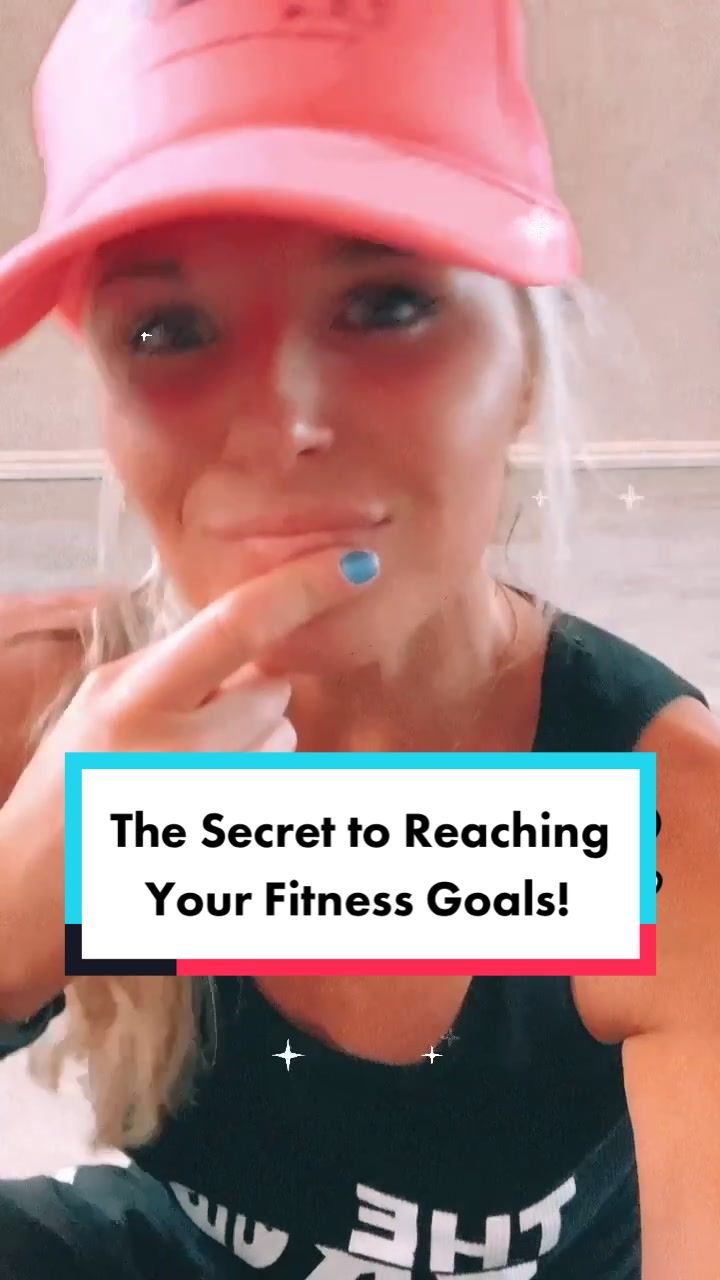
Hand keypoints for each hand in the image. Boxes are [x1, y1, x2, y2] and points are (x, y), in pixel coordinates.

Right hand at [0, 547, 377, 1012]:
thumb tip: (250, 640)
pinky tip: (204, 811)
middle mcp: (178, 750)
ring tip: (189, 777)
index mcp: (134, 701)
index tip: (359, 564)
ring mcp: (211, 805)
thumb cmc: (63, 792)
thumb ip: (172, 670)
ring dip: (255, 750)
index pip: (236, 626)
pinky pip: (281, 793)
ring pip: (282, 742)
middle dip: (251, 702)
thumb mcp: (100, 707)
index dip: (303, 589)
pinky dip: (256, 792)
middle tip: (196, 732)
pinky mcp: (233, 850)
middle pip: (274, 693)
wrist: (27, 897)